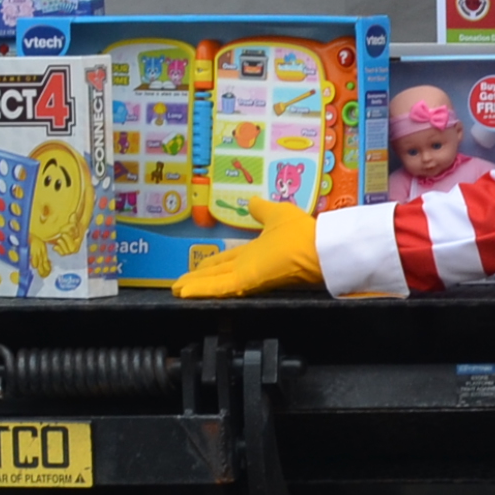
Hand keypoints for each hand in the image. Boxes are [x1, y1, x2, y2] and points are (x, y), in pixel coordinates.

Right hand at [171, 199, 322, 299]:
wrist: (318, 247)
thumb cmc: (302, 232)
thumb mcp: (277, 214)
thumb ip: (262, 210)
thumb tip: (252, 202)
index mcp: (255, 254)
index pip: (228, 261)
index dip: (212, 265)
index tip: (198, 267)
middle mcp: (248, 267)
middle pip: (217, 274)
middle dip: (198, 280)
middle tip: (179, 285)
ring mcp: (246, 275)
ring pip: (214, 283)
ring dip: (194, 287)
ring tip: (176, 290)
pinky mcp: (246, 282)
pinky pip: (219, 286)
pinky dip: (200, 290)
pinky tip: (183, 292)